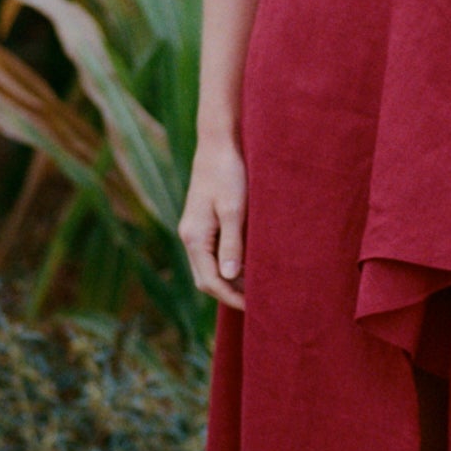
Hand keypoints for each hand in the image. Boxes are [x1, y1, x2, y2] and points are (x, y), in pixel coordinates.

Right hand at [179, 134, 247, 308]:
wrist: (219, 143)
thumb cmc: (229, 173)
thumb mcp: (234, 209)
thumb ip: (232, 244)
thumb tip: (230, 276)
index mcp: (194, 236)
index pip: (210, 281)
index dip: (232, 297)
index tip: (256, 307)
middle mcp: (190, 236)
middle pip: (207, 279)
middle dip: (231, 293)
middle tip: (260, 303)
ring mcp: (195, 230)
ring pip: (210, 267)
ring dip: (231, 280)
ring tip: (259, 288)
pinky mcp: (204, 223)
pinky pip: (214, 253)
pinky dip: (230, 264)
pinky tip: (251, 264)